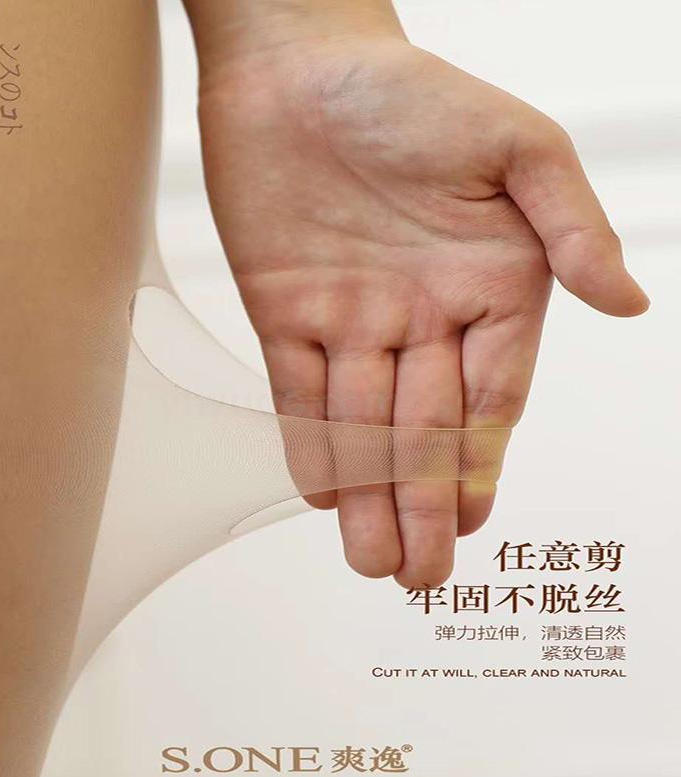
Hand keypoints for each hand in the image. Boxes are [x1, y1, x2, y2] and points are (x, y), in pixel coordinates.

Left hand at [195, 33, 648, 587]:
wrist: (298, 65)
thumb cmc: (411, 93)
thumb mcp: (518, 149)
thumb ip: (569, 230)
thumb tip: (631, 303)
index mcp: (485, 287)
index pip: (487, 398)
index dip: (476, 464)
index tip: (470, 522)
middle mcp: (419, 316)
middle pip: (422, 429)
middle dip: (420, 504)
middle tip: (419, 575)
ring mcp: (350, 320)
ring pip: (360, 425)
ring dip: (366, 493)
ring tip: (372, 562)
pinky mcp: (284, 312)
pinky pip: (297, 391)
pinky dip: (309, 442)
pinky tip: (325, 493)